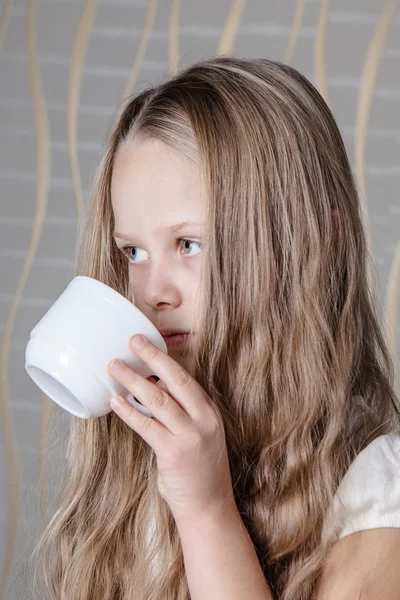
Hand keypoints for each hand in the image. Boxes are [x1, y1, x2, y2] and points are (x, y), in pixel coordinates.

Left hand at [107, 334, 235, 523]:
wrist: (209, 508)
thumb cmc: (199, 472)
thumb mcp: (198, 436)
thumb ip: (180, 414)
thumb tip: (149, 392)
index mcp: (209, 412)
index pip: (186, 378)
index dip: (164, 359)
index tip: (147, 344)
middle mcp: (203, 419)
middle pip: (175, 379)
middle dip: (151, 357)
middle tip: (132, 342)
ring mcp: (190, 435)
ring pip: (157, 399)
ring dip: (133, 380)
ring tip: (115, 367)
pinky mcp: (174, 452)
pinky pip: (146, 425)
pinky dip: (128, 410)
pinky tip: (115, 400)